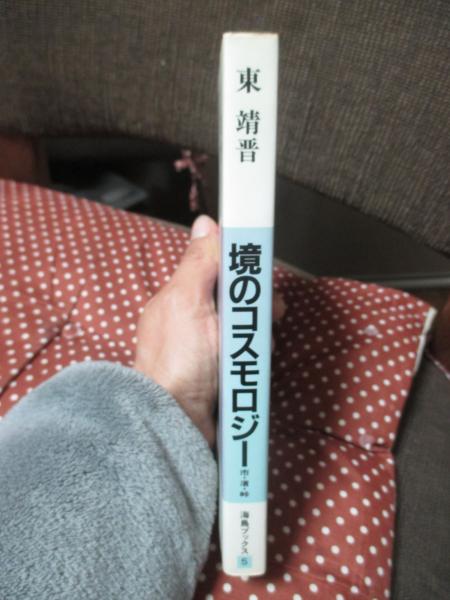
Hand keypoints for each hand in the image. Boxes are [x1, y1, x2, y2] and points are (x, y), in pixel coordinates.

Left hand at [134, 215, 285, 446]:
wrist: (176, 422)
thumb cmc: (177, 364)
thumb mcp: (187, 301)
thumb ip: (199, 262)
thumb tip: (205, 223)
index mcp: (181, 296)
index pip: (218, 266)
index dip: (242, 266)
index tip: (259, 273)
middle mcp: (194, 318)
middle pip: (237, 295)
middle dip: (257, 301)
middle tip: (268, 312)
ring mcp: (207, 345)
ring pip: (245, 322)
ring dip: (259, 328)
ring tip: (261, 342)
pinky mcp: (220, 367)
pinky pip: (246, 348)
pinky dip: (255, 351)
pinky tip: (257, 359)